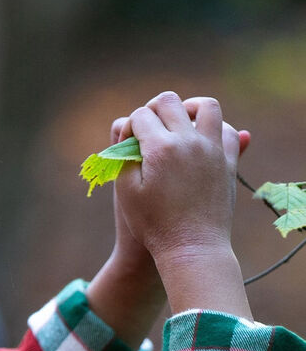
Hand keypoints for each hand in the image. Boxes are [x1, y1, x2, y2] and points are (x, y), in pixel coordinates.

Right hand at [115, 91, 244, 261]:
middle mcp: (189, 141)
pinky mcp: (228, 163)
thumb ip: (122, 157)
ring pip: (206, 106)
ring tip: (180, 119)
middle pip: (169, 102)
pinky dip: (215, 128)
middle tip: (147, 126)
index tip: (126, 143)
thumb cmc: (153, 225)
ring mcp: (213, 149)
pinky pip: (228, 131)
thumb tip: (127, 132)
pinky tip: (202, 140)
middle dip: (153, 109)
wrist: (192, 248)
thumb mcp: (126, 194)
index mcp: (160, 148)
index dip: (128, 127)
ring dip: (189, 107)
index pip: (139, 116)